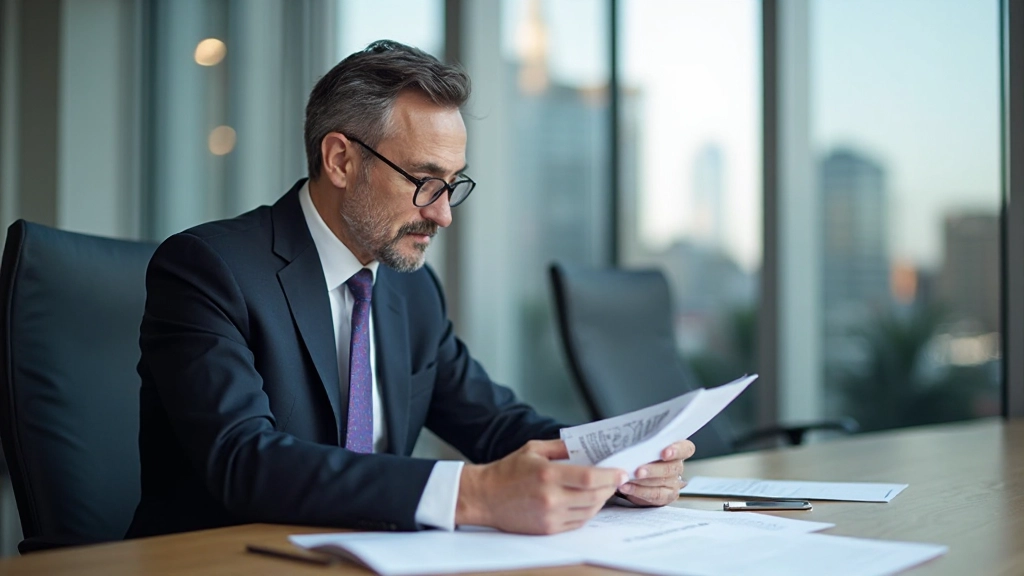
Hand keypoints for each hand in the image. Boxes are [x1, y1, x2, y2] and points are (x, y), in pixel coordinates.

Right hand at [455, 439, 627, 534]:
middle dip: (609, 488)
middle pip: (593, 496)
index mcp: (547, 474)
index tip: (620, 472)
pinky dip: (588, 512)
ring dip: (601, 501)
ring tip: (603, 490)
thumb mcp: (533, 449)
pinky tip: (588, 502)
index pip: (589, 478)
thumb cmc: (507, 471)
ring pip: (589, 512)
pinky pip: (577, 523)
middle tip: (616, 480)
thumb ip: (561, 446)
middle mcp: (550, 498)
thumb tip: (586, 445)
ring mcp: (550, 516)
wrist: (484, 497)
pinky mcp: (547, 529)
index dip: (609, 476)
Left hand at [616, 439, 694, 506]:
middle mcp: (677, 466)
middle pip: (671, 468)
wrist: (634, 475)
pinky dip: (638, 491)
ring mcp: (673, 483)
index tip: (664, 453)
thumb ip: (640, 445)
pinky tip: (626, 487)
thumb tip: (627, 450)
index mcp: (676, 449)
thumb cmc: (639, 455)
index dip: (677, 450)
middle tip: (638, 471)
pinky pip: (654, 495)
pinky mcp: (666, 496)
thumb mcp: (641, 447)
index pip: (686, 449)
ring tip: (626, 479)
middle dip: (653, 469)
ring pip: (662, 482)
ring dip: (642, 482)